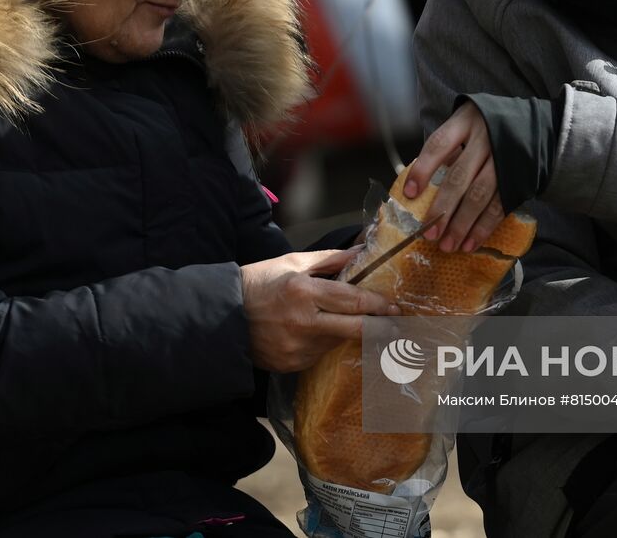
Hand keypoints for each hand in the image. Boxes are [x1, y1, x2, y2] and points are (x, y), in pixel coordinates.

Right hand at [240, 249, 399, 372]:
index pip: (352, 301)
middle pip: (354, 330)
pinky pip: (319, 354)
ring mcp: (297, 348)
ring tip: (339, 321)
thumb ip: (330, 260)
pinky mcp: (291, 365)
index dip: (377, 305)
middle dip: (379, 327)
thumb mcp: (292, 262)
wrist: (221, 316)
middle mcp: (303, 323)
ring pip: (337, 342)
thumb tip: (362, 252)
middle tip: (395, 325)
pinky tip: (312, 332)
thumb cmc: (258, 282)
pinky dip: (323, 343)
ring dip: (345, 333)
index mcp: (303, 292)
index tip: (394, 307)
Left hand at [404, 102, 504, 252]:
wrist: (530, 124)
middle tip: (429, 233)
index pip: (439, 145)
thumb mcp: (464, 126)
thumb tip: (421, 187)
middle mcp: (485, 140)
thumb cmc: (485, 128)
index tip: (410, 194)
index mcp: (465, 122)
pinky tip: (471, 243)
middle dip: (443, 208)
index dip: (423, 169)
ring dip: (462, 224)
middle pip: (459, 177)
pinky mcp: (516, 179)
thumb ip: (446, 151)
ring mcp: (503, 159)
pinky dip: (484, 227)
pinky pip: (499, 206)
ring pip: (480, 195)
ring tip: (448, 245)